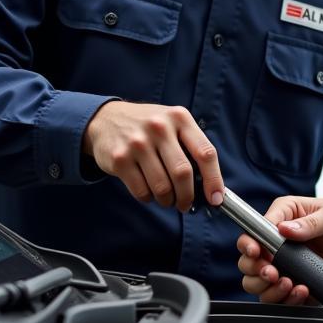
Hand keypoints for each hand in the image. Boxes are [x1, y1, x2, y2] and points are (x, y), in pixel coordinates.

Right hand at [82, 101, 223, 212]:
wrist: (106, 119)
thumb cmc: (150, 127)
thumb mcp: (174, 123)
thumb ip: (191, 146)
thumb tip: (210, 185)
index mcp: (180, 118)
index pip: (205, 153)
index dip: (214, 179)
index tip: (216, 198)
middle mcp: (159, 128)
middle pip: (183, 173)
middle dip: (187, 196)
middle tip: (185, 204)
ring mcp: (137, 143)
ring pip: (162, 186)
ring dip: (168, 200)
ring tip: (168, 199)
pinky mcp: (120, 159)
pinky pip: (141, 191)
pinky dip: (149, 198)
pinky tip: (149, 192)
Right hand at [236, 192, 322, 303]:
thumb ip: (309, 223)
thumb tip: (284, 229)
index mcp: (282, 216)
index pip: (253, 232)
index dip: (249, 245)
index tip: (257, 254)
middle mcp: (276, 241)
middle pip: (248, 262)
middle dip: (257, 272)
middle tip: (273, 275)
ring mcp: (284, 264)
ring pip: (258, 283)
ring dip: (269, 288)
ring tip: (289, 284)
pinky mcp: (294, 280)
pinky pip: (279, 296)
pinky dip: (286, 298)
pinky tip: (302, 291)